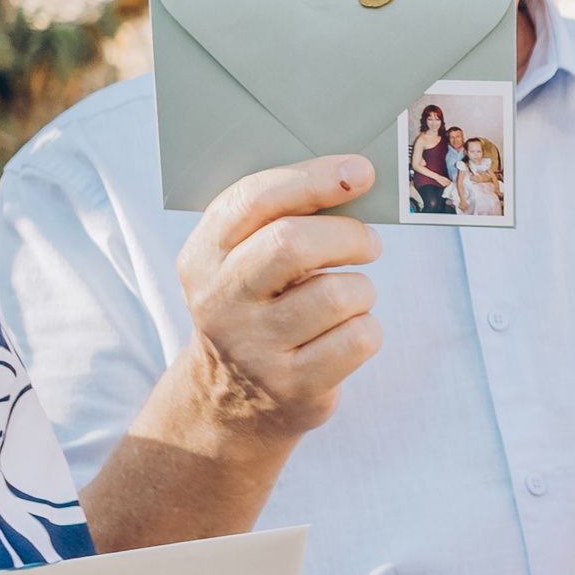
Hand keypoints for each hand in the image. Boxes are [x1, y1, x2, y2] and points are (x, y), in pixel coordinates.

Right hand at [174, 157, 382, 439]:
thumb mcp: (246, 262)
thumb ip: (285, 218)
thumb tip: (356, 177)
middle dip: (348, 235)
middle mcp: (219, 301)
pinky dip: (367, 329)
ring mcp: (253, 348)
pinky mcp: (292, 385)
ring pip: (338, 293)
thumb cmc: (260, 307)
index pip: (254, 201)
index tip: (360, 172)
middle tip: (370, 243)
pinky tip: (345, 335)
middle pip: (292, 244)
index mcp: (204, 256)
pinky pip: (359, 337)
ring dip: (361, 290)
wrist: (231, 402)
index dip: (313, 179)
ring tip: (347, 299)